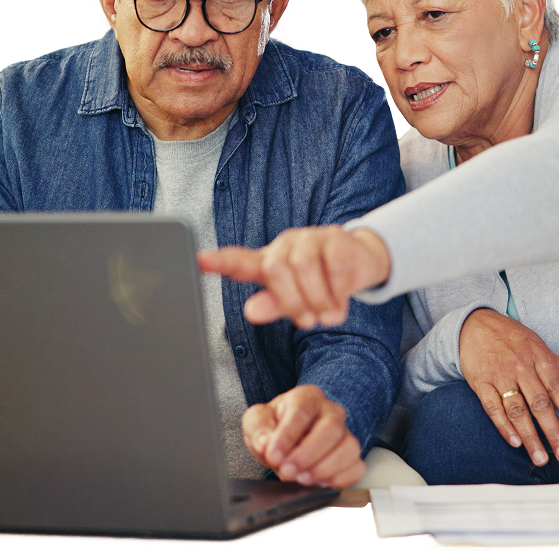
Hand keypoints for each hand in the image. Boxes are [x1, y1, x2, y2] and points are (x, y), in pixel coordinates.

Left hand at [197, 226, 389, 328]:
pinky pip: (334, 268)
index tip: (198, 260)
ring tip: (327, 314)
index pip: (238, 260)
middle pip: (276, 269)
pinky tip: (341, 300)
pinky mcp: (336, 238)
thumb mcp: (294, 300)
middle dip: (292, 301)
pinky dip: (338, 293)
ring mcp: (311, 238)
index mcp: (268, 261)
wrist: (360, 263)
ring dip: (318, 299)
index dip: (218, 261)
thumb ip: (272, 305)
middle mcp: (285, 245)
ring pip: (305, 267)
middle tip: (308, 320)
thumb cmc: (318, 283)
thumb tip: (251, 311)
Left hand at [241, 385, 364, 487]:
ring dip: (324, 468)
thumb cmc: (274, 426)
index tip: (274, 455)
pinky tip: (319, 482)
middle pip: (330, 429)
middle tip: (287, 471)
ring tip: (302, 478)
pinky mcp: (352, 456)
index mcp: (306, 397)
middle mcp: (330, 411)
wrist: (286, 440)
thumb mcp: (257, 421)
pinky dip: (339, 479)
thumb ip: (259, 428)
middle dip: (307, 454)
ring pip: (348, 448)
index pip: (301, 411)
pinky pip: (357, 467)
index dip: (287, 436)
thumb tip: (266, 443)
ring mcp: (344, 433)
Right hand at [459, 309, 558, 466]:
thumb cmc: (511, 337)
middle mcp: (519, 367)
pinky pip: (491, 407)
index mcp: (537, 357)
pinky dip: (503, 426)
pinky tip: (515, 441)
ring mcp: (498, 375)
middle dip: (552, 431)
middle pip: (538, 403)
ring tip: (540, 458)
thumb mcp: (538, 346)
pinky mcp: (479, 382)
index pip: (556, 385)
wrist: (473, 324)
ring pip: (516, 410)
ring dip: (529, 436)